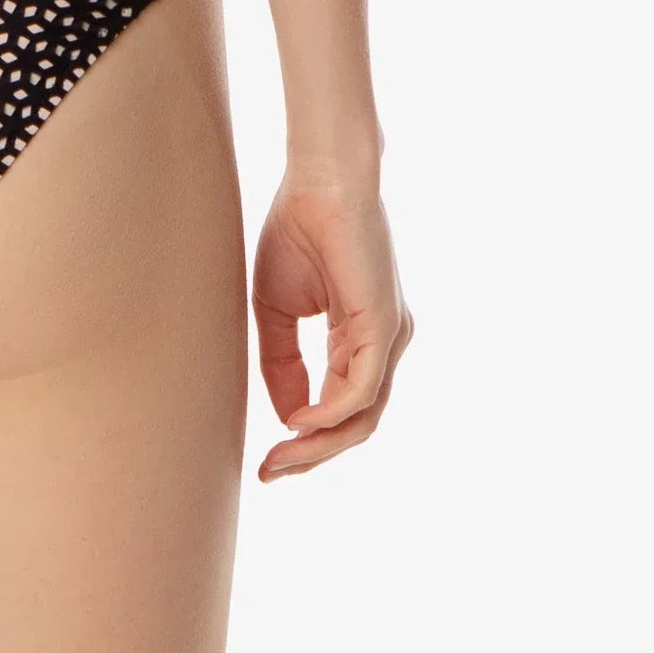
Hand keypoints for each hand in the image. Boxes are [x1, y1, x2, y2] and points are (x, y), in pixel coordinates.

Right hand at [253, 180, 411, 480]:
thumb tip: (288, 416)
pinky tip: (298, 422)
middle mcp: (381, 344)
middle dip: (310, 456)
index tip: (265, 462)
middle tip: (269, 473)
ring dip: (319, 446)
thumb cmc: (297, 229)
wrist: (319, 180)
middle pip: (354, 425)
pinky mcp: (385, 326)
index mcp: (357, 338)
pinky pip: (362, 389)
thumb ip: (282, 362)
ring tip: (280, 459)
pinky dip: (330, 413)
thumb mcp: (276, 308)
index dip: (302, 441)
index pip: (338, 408)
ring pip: (362, 417)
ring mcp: (389, 338)